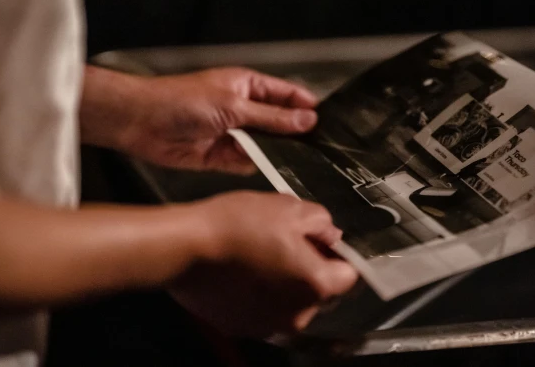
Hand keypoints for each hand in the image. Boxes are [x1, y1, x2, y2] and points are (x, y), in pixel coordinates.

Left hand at [80, 66, 318, 173]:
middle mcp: (244, 109)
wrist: (141, 123)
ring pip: (266, 144)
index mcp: (247, 86)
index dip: (307, 106)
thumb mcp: (233, 106)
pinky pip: (247, 162)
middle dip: (297, 133)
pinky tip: (276, 172)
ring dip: (279, 152)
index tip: (330, 122)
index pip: (286, 94)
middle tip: (325, 149)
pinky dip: (257, 165)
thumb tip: (308, 120)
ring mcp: (233, 133)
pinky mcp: (221, 157)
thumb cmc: (183, 101)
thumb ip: (271, 117)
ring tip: (307, 165)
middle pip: (279, 122)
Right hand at [173, 192, 357, 336]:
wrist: (185, 248)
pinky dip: (258, 294)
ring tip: (258, 255)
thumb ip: (322, 222)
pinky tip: (240, 271)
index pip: (349, 275)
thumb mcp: (290, 207)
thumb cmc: (240, 224)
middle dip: (309, 269)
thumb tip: (330, 235)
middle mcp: (298, 315)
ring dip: (283, 283)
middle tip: (284, 241)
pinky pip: (262, 310)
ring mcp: (268, 327)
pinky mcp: (241, 328)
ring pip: (290, 302)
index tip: (318, 239)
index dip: (337, 253)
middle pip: (319, 292)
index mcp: (317, 286)